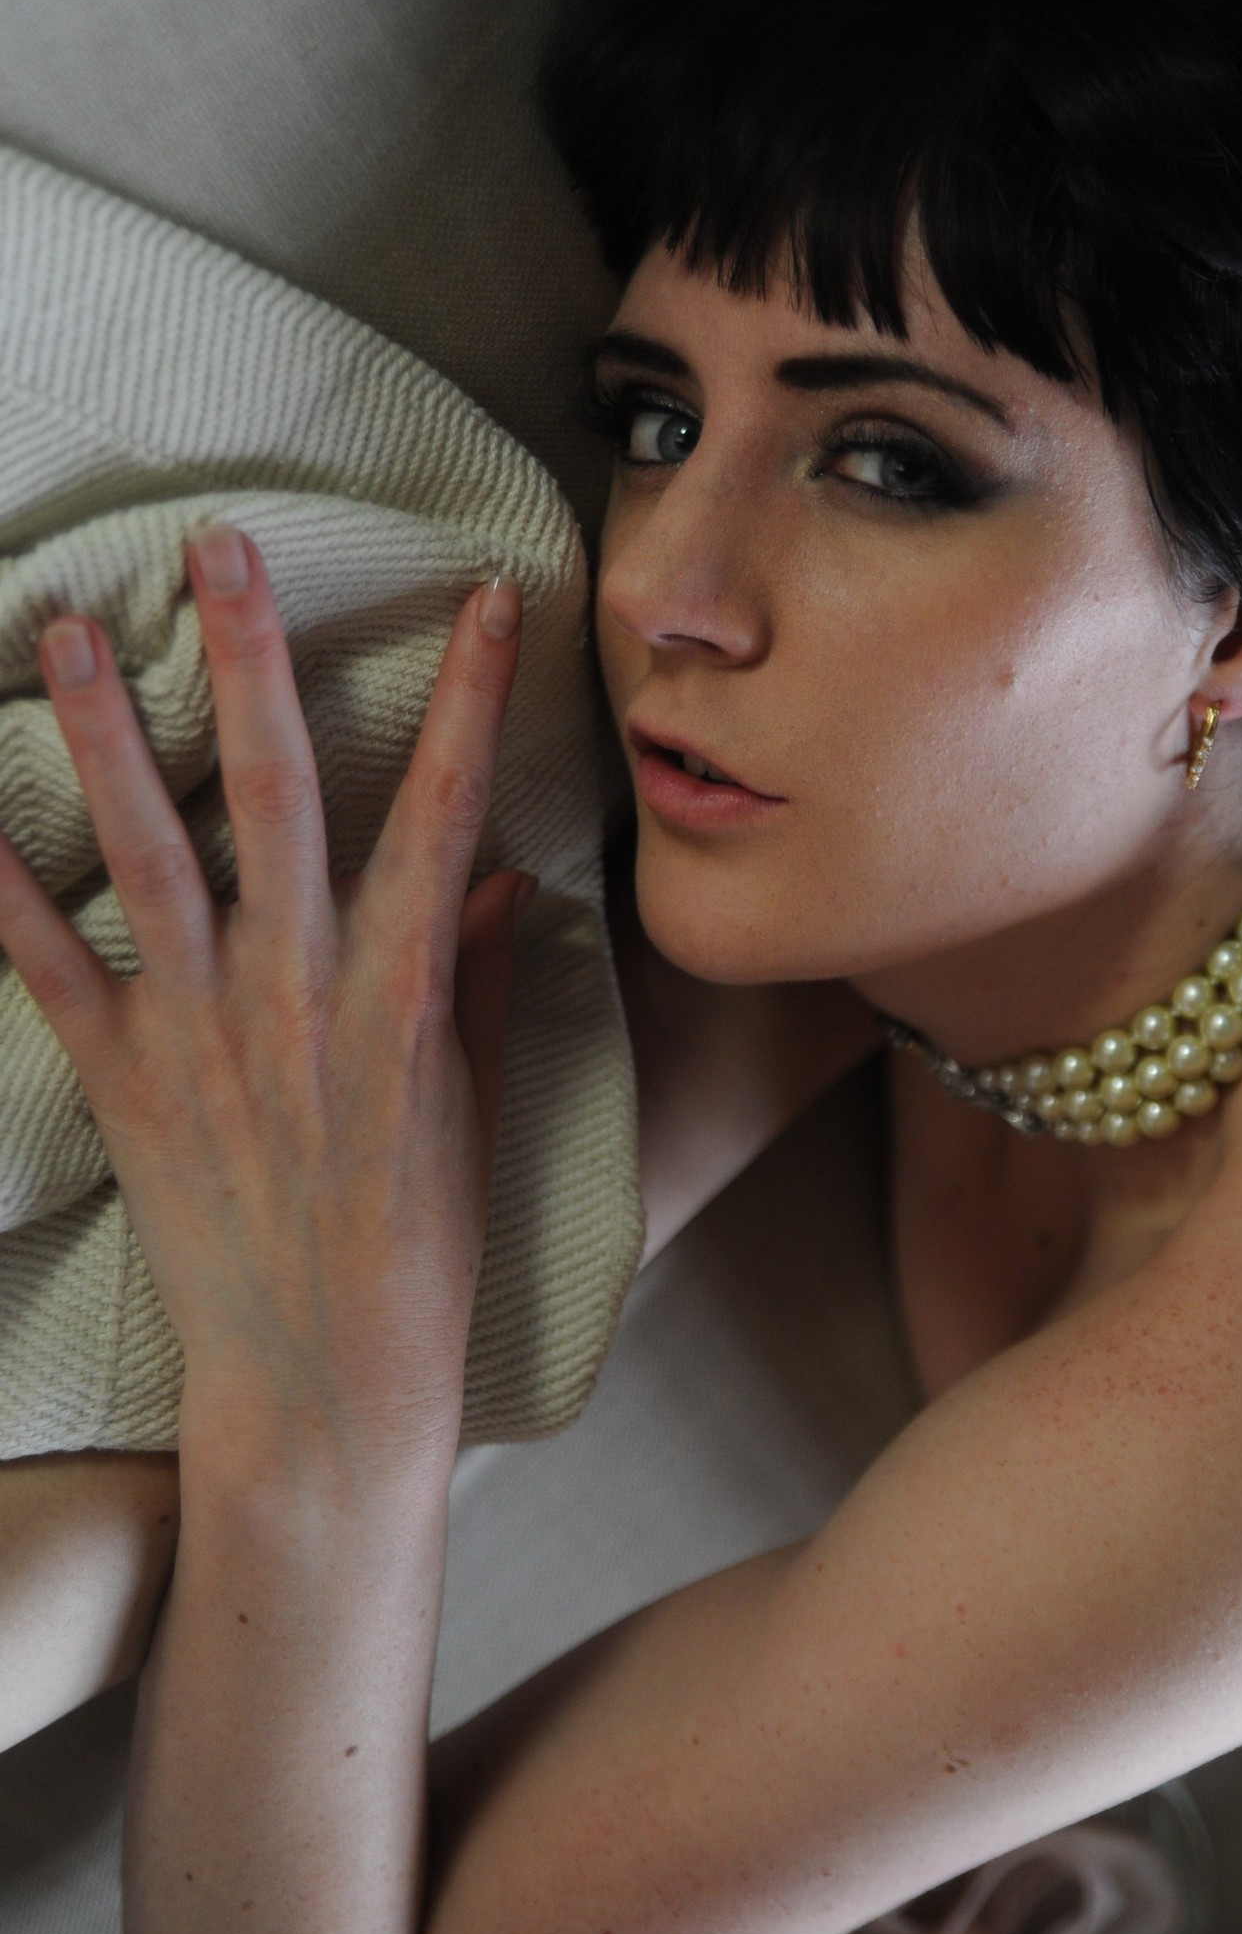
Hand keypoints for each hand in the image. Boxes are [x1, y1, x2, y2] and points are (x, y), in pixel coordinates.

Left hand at [0, 527, 529, 1458]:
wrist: (328, 1385)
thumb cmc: (422, 1257)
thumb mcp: (478, 1111)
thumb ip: (481, 988)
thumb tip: (502, 884)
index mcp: (403, 994)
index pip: (448, 813)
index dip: (473, 700)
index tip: (490, 601)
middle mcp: (299, 991)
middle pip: (274, 792)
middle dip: (251, 659)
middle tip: (220, 547)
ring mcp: (202, 1032)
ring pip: (147, 851)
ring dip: (107, 734)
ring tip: (70, 629)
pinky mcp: (125, 1081)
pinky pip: (47, 964)